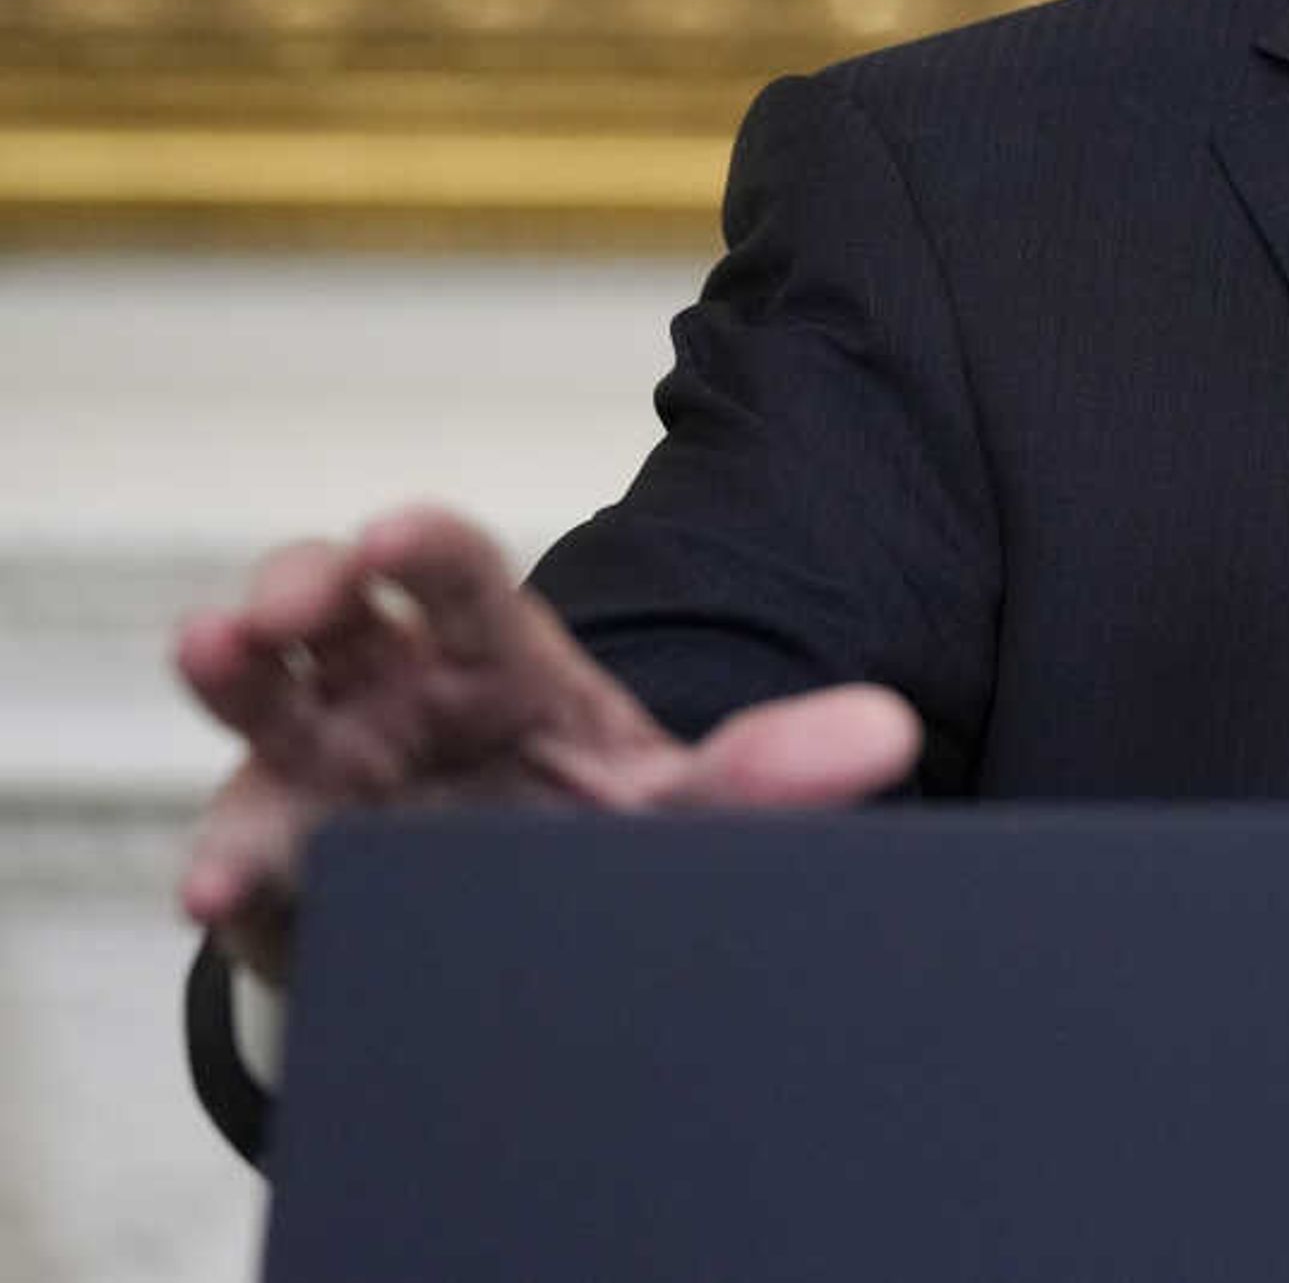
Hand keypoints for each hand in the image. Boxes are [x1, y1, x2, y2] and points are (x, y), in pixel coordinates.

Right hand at [174, 504, 919, 986]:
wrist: (543, 943)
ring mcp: (329, 776)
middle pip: (331, 614)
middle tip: (287, 605)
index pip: (457, 574)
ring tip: (209, 653)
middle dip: (298, 591)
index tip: (396, 537)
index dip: (422, 548)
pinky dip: (229, 865)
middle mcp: (395, 697)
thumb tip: (886, 733)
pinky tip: (220, 883)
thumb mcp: (686, 806)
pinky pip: (248, 854)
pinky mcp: (291, 868)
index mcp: (496, 658)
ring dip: (229, 676)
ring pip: (263, 706)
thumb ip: (774, 770)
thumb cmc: (599, 835)